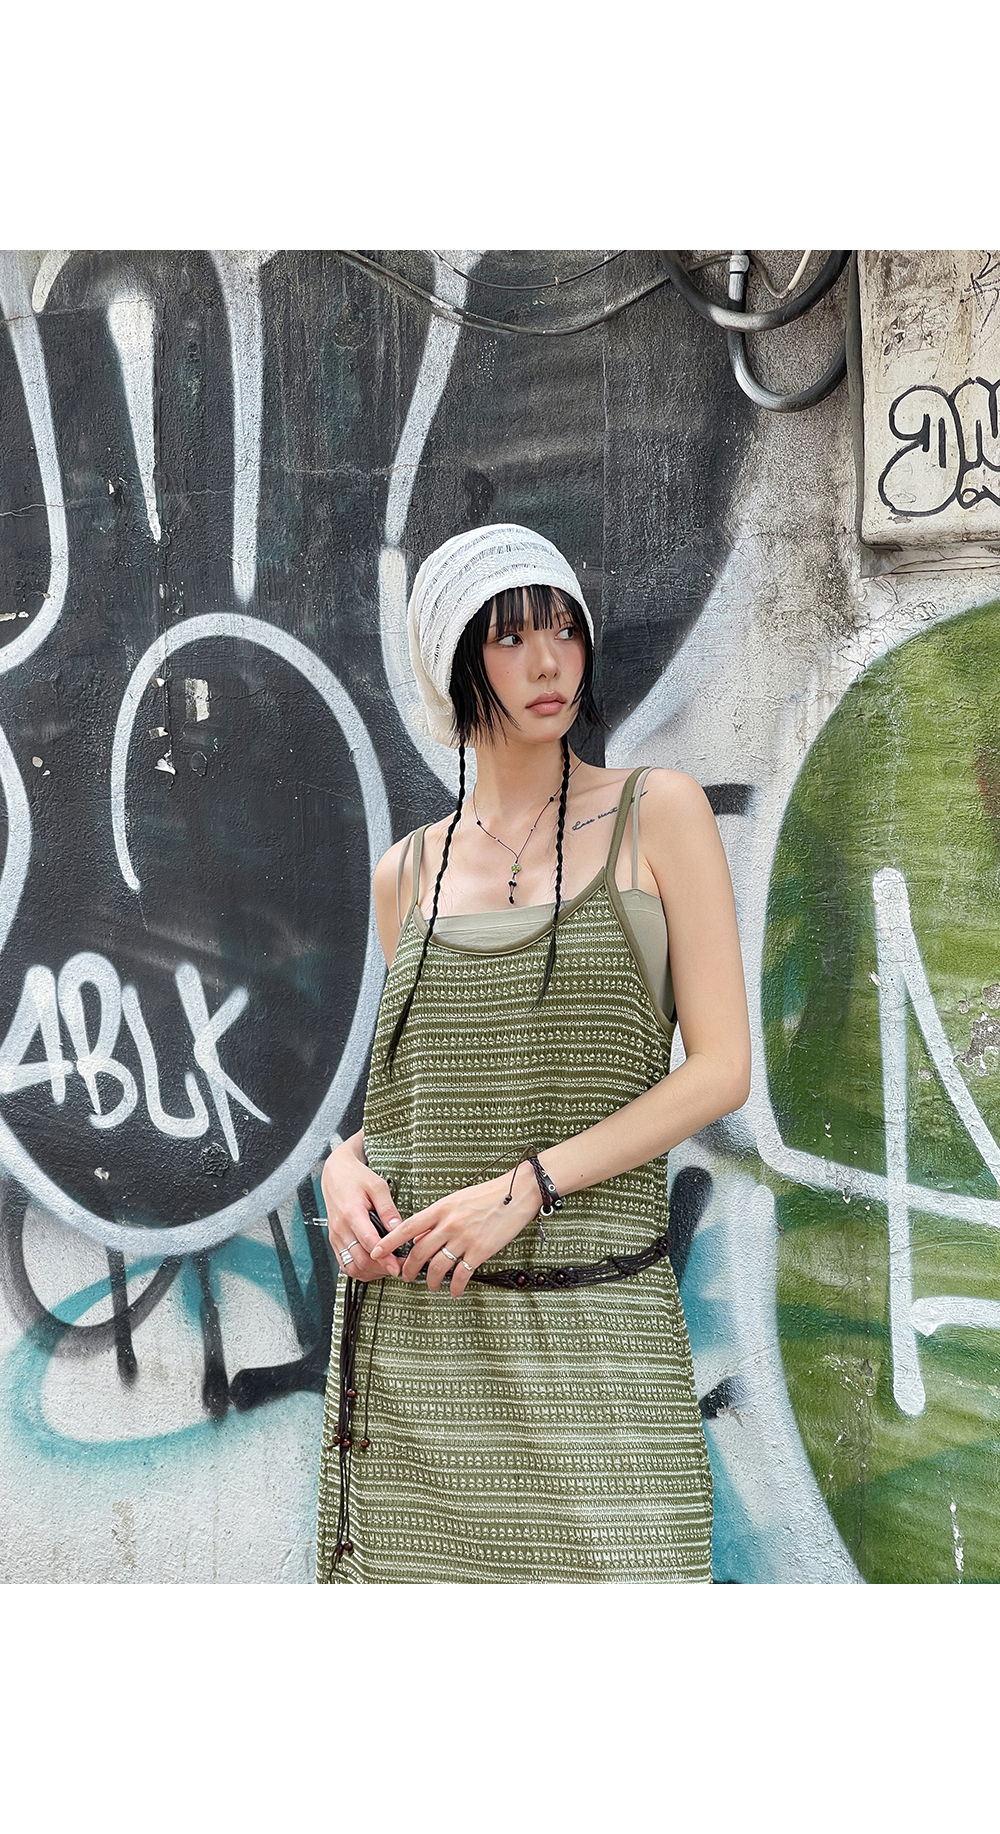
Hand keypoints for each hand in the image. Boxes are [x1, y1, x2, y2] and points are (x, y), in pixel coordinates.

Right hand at [320, 1145, 401, 1280]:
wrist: (335, 1173)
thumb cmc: (355, 1177)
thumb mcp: (377, 1186)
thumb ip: (388, 1209)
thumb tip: (399, 1229)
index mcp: (352, 1213)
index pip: (369, 1243)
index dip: (384, 1258)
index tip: (398, 1267)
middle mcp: (340, 1228)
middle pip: (361, 1260)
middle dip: (381, 1268)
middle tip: (400, 1267)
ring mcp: (336, 1236)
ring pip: (352, 1267)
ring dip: (371, 1272)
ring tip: (388, 1267)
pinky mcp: (335, 1240)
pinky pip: (345, 1264)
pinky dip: (360, 1270)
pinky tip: (374, 1266)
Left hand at [369, 1163, 540, 1297]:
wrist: (517, 1192)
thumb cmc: (486, 1195)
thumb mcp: (456, 1200)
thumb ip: (437, 1218)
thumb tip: (421, 1237)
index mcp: (440, 1209)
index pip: (407, 1227)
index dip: (388, 1242)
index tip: (376, 1252)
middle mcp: (448, 1224)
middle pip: (419, 1252)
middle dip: (409, 1269)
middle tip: (406, 1276)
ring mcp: (464, 1238)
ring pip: (437, 1267)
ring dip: (431, 1281)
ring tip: (431, 1285)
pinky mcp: (480, 1251)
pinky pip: (461, 1274)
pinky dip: (455, 1286)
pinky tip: (454, 1290)